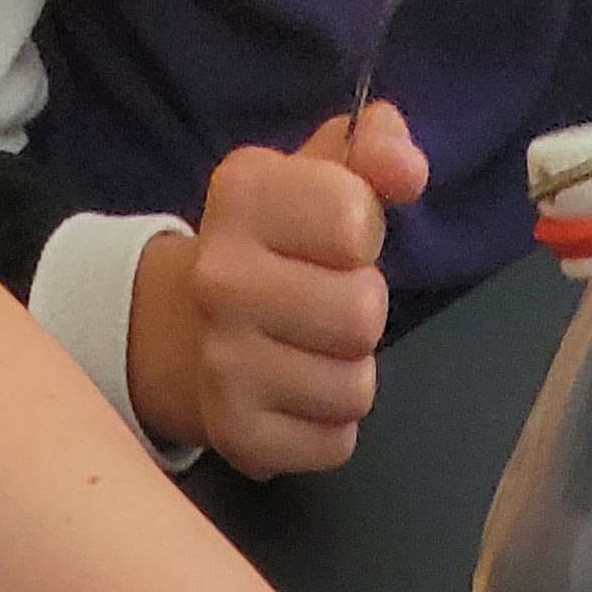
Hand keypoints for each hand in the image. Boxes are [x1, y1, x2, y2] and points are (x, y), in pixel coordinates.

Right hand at [128, 107, 428, 475]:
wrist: (184, 331)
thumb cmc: (276, 248)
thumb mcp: (319, 175)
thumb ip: (376, 149)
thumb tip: (406, 168)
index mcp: (241, 194)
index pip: (355, 221)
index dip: (363, 234)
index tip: (334, 241)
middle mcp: (220, 278)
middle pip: (363, 313)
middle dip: (361, 311)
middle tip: (324, 304)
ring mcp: (222, 363)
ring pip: (356, 387)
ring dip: (349, 373)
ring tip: (311, 351)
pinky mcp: (236, 434)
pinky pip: (336, 442)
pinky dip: (328, 426)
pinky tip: (296, 396)